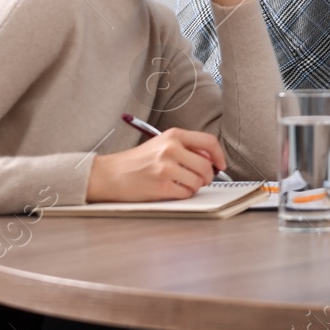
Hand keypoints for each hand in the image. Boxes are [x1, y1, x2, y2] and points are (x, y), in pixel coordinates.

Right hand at [87, 128, 226, 201]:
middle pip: (206, 165)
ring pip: (198, 181)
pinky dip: (184, 194)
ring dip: (195, 187)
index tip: (221, 164)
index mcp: (173, 135)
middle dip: (208, 176)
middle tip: (202, 180)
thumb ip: (185, 148)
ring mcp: (166, 168)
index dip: (219, 155)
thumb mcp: (161, 144)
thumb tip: (211, 159)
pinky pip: (186, 193)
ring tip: (184, 184)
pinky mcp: (161, 186)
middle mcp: (171, 149)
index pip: (209, 141)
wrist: (108, 174)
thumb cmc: (135, 161)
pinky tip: (174, 191)